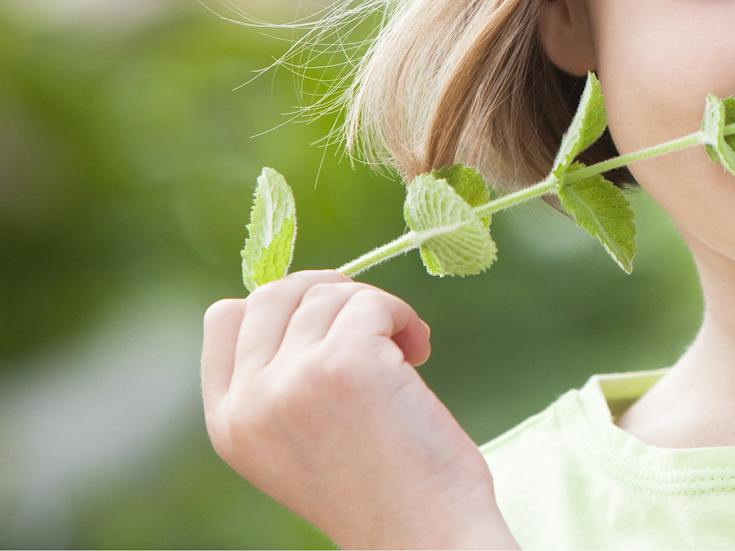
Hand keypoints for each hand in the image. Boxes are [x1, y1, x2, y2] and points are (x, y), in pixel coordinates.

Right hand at [201, 269, 515, 548]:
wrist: (422, 536)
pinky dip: (402, 315)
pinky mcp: (344, 364)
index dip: (285, 305)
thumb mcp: (298, 441)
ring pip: (329, 294)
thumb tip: (313, 297)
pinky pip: (369, 303)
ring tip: (408, 350)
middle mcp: (249, 401)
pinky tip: (420, 351)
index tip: (332, 320)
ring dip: (378, 309)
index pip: (227, 319)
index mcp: (229, 423)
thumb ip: (282, 382)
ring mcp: (292, 380)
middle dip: (332, 293)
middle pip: (275, 294)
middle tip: (377, 323)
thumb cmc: (379, 489)